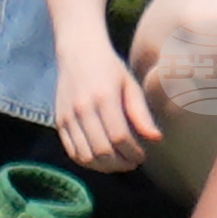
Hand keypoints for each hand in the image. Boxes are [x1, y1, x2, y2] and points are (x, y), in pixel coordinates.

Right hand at [55, 45, 163, 172]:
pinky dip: (88, 162)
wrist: (78, 51)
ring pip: (86, 156)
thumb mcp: (130, 85)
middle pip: (102, 151)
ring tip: (117, 161)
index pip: (120, 138)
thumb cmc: (109, 68)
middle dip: (121, 163)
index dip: (133, 153)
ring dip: (105, 166)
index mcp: (104, 97)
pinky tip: (100, 159)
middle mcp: (83, 108)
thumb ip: (141, 113)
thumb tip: (156, 138)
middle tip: (132, 162)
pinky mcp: (59, 121)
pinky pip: (72, 152)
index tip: (142, 155)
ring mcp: (68, 116)